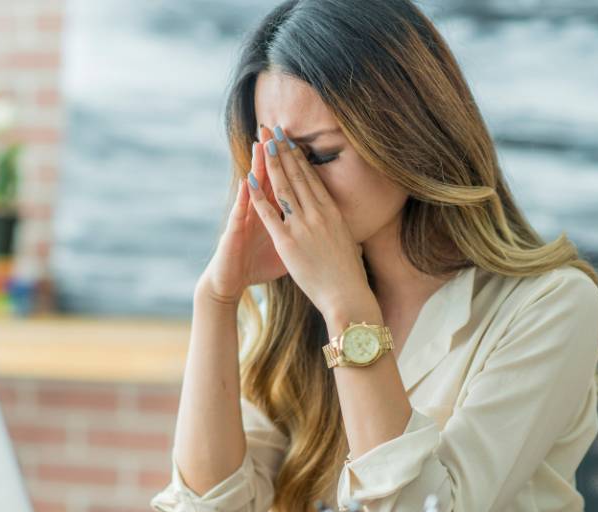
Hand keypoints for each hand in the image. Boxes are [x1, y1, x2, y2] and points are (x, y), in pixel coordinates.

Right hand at [197, 126, 287, 304]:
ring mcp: (245, 220)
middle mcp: (257, 212)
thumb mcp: (283, 250)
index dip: (290, 164)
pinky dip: (245, 197)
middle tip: (276, 130)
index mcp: (273, 214)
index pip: (284, 184)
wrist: (230, 281)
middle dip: (273, 155)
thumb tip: (325, 232)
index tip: (298, 142)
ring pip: (252, 189)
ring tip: (260, 145)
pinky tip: (247, 181)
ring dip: (256, 167)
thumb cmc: (255, 267)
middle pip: (268, 179)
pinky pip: (240, 213)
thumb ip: (298, 235)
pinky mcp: (234, 232)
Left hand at [245, 125, 374, 320]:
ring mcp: (303, 226)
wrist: (348, 296)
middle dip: (284, 150)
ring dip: (272, 163)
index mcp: (332, 212)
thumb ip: (337, 225)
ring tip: (263, 143)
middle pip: (297, 175)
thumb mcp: (346, 240)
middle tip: (274, 129)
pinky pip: (269, 214)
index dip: (299, 156)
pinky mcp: (288, 242)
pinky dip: (258, 196)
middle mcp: (318, 213)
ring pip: (283, 187)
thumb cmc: (348, 274)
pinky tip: (249, 180)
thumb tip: (337, 217)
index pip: (312, 177)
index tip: (290, 140)